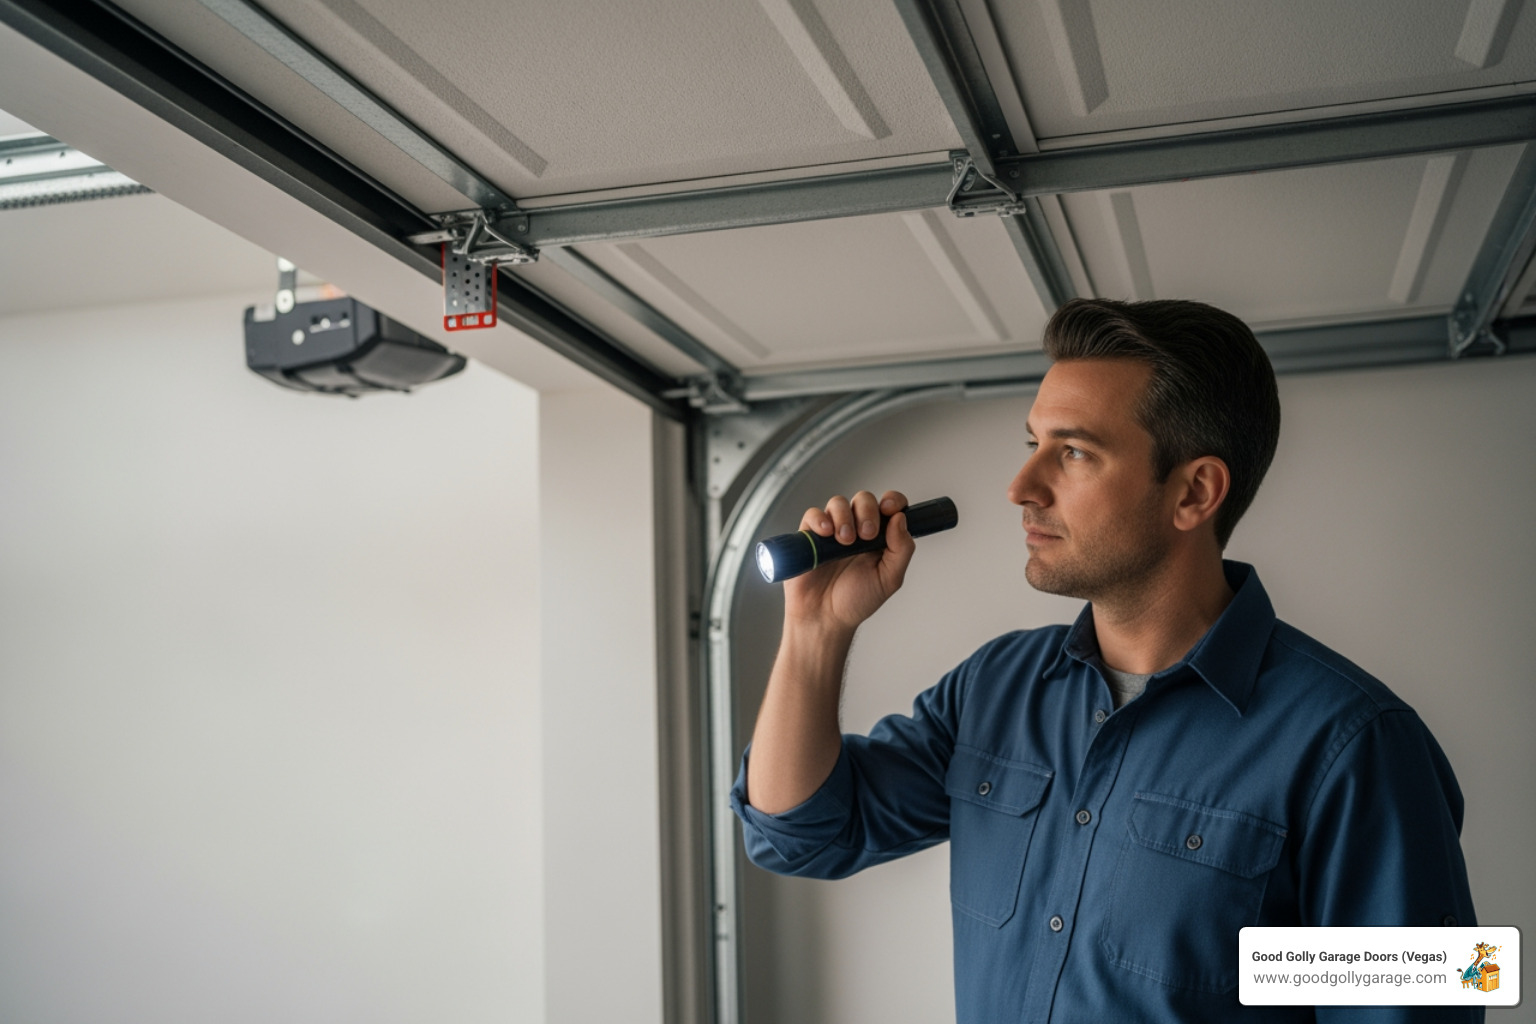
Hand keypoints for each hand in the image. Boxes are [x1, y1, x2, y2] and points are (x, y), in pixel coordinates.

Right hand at [783, 490, 916, 633]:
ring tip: (845, 541)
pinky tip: (826, 534)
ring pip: (838, 502)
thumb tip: (900, 518)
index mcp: (880, 537)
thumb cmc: (856, 601)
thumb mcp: (889, 579)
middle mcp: (857, 529)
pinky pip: (813, 514)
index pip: (890, 506)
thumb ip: (901, 549)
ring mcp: (832, 531)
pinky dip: (820, 519)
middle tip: (866, 534)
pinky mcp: (810, 535)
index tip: (890, 508)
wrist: (824, 618)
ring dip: (844, 517)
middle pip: (864, 499)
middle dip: (868, 511)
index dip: (893, 500)